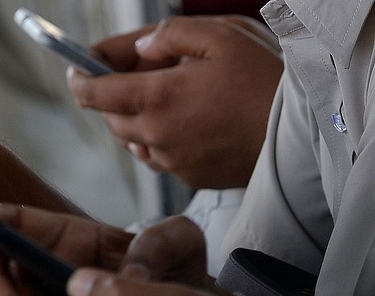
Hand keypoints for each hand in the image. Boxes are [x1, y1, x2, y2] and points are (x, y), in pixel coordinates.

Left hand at [67, 15, 283, 188]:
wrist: (303, 132)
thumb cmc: (265, 79)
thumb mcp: (220, 35)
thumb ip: (169, 35)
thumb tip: (138, 50)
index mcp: (157, 98)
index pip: (94, 93)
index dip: (79, 80)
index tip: (76, 72)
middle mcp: (156, 135)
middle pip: (110, 118)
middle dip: (112, 97)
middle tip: (136, 76)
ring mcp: (172, 160)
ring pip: (132, 140)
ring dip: (135, 119)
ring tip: (166, 98)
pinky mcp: (188, 177)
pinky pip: (158, 157)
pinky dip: (158, 139)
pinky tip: (185, 123)